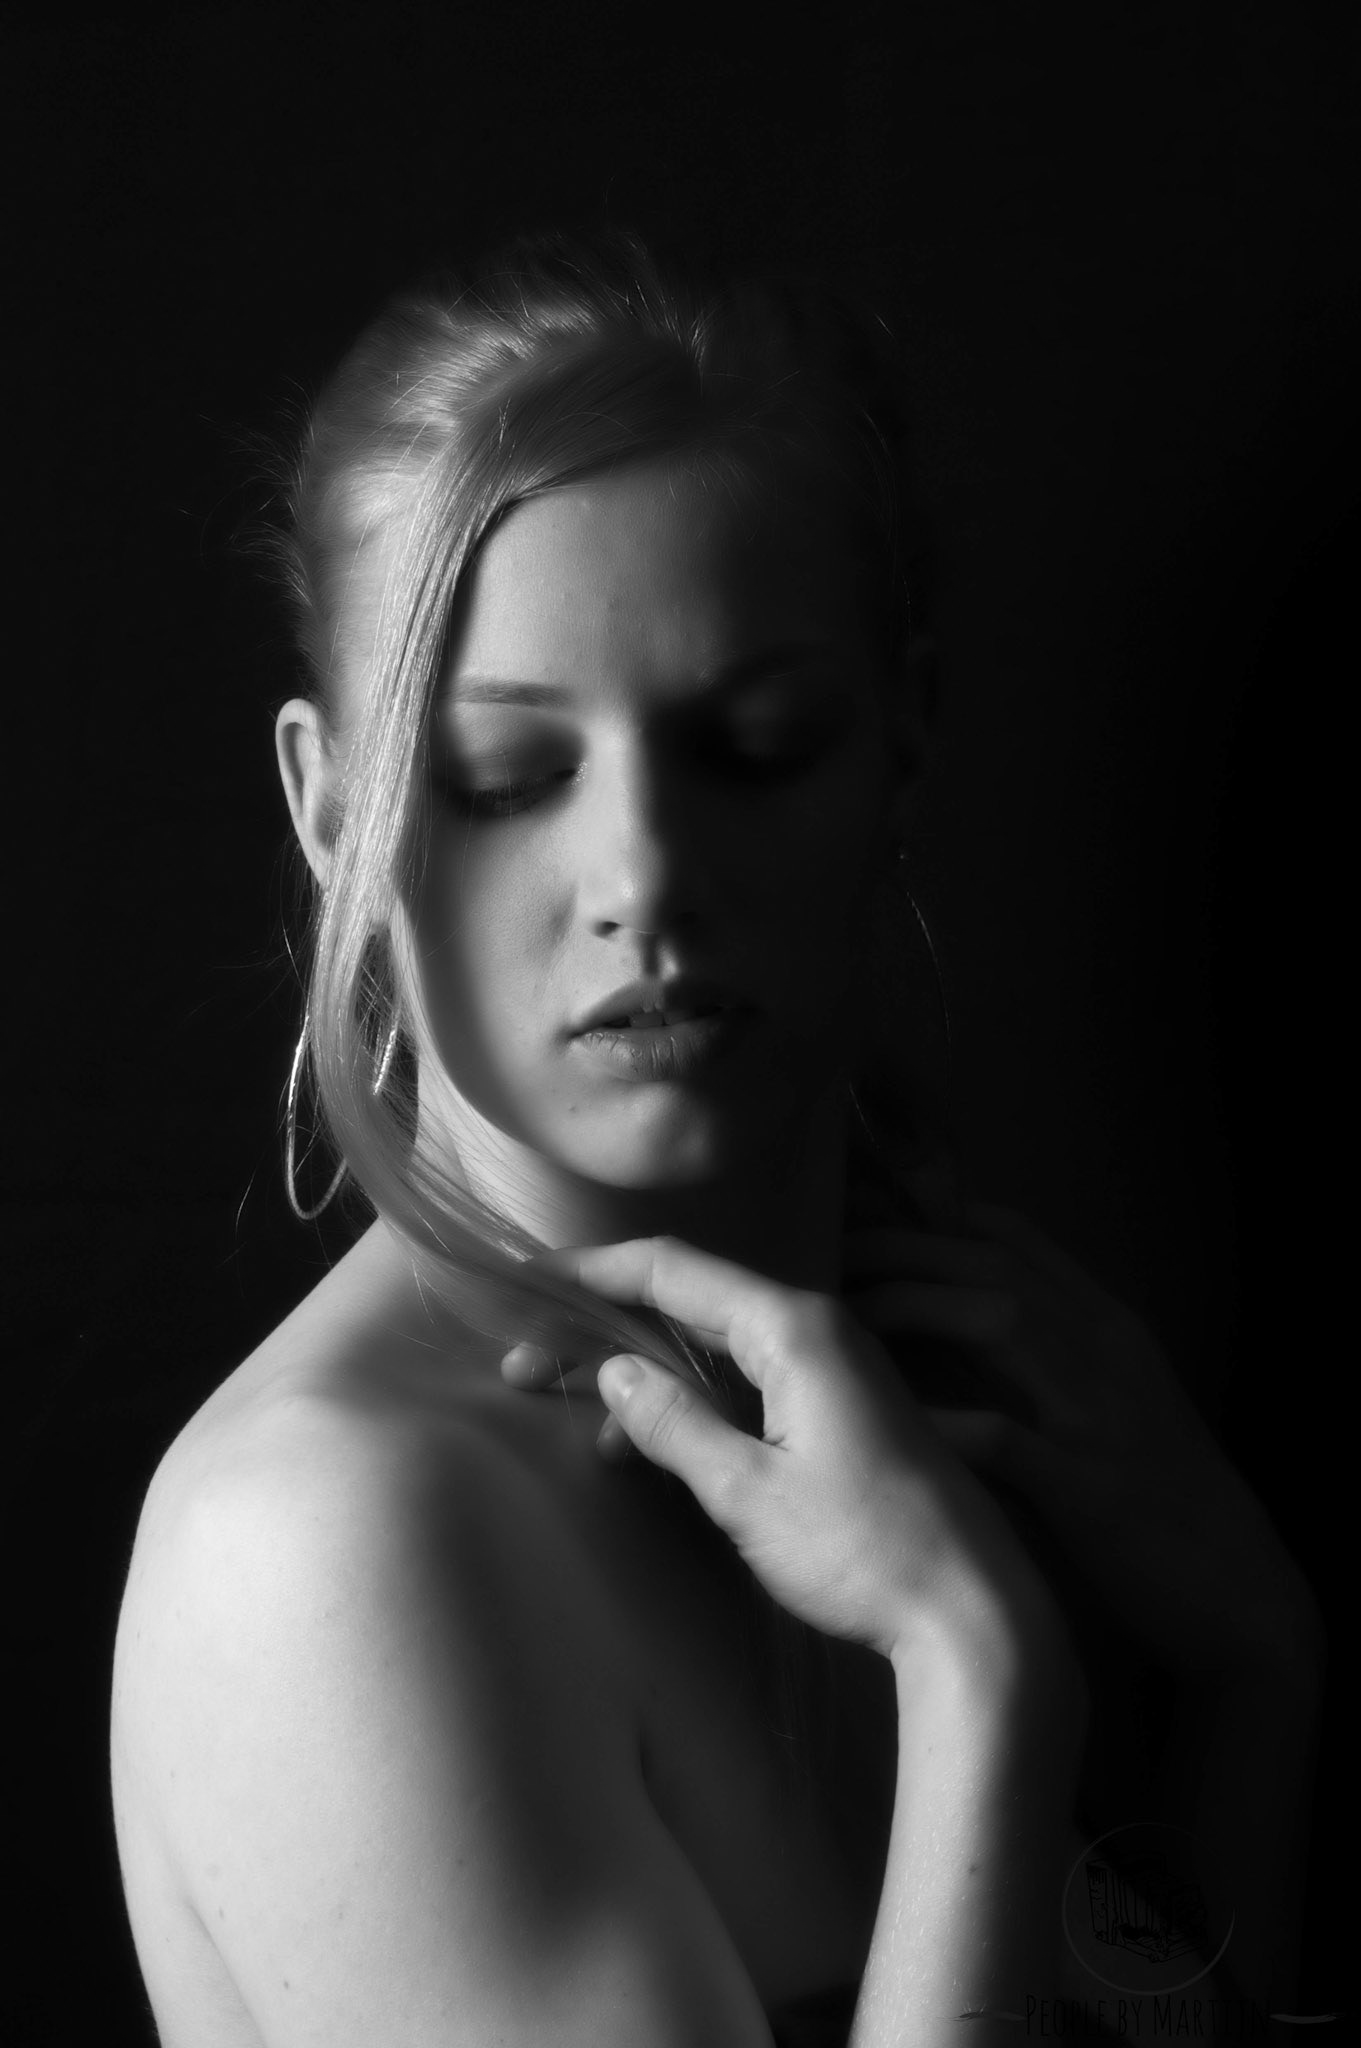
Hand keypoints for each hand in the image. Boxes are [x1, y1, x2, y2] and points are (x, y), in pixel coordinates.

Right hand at [502, 1235, 1065, 1665]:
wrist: (976, 1613)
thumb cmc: (863, 1551)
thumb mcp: (749, 1494)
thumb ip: (674, 1426)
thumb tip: (612, 1370)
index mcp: (794, 1328)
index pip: (672, 1268)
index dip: (592, 1269)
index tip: (527, 1280)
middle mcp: (818, 1329)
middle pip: (690, 1301)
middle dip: (604, 1325)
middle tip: (526, 1364)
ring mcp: (836, 1369)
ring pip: (716, 1345)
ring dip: (643, 1370)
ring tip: (570, 1412)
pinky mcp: (845, 1411)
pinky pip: (748, 1380)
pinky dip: (690, 1400)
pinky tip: (645, 1444)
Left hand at [842, 1202, 1320, 1677]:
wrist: (1244, 1597)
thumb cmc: (1165, 1502)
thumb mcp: (1117, 1401)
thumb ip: (1051, 1350)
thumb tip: (964, 1313)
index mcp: (1107, 1326)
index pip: (1016, 1234)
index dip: (935, 1209)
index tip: (867, 1205)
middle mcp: (1103, 1350)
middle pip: (991, 1261)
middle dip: (903, 1244)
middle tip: (825, 1248)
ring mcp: (1098, 1413)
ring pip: (998, 1320)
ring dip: (913, 1305)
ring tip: (840, 1316)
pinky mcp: (1088, 1486)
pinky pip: (1005, 1438)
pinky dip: (945, 1423)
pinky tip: (884, 1420)